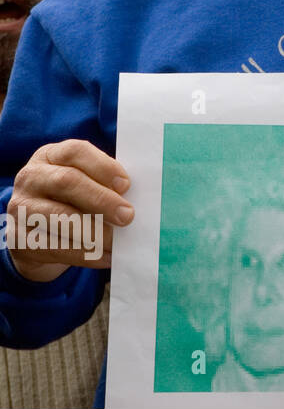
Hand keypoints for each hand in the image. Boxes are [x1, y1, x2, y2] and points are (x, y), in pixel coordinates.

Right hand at [7, 141, 131, 281]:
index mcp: (51, 156)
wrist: (39, 234)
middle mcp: (31, 177)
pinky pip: (54, 247)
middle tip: (127, 216)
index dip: (102, 166)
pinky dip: (84, 254)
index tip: (126, 185)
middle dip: (102, 200)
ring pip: (58, 217)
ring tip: (118, 241)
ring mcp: (21, 207)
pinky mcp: (19, 238)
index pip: (75, 151)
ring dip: (94, 231)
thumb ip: (106, 184)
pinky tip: (106, 257)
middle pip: (67, 182)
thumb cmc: (73, 200)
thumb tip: (139, 198)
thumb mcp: (85, 183)